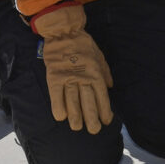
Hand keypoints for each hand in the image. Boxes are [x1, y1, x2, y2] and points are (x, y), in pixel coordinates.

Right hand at [32, 4, 113, 133]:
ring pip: (73, 102)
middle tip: (94, 130)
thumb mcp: (100, 56)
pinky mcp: (54, 77)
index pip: (102, 96)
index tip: (106, 120)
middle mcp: (83, 78)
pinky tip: (61, 117)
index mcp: (96, 73)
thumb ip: (105, 73)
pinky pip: (56, 96)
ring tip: (78, 127)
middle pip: (88, 102)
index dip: (104, 109)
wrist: (64, 33)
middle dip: (92, 118)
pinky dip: (58, 107)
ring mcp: (68, 78)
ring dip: (76, 116)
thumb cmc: (84, 45)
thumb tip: (110, 87)